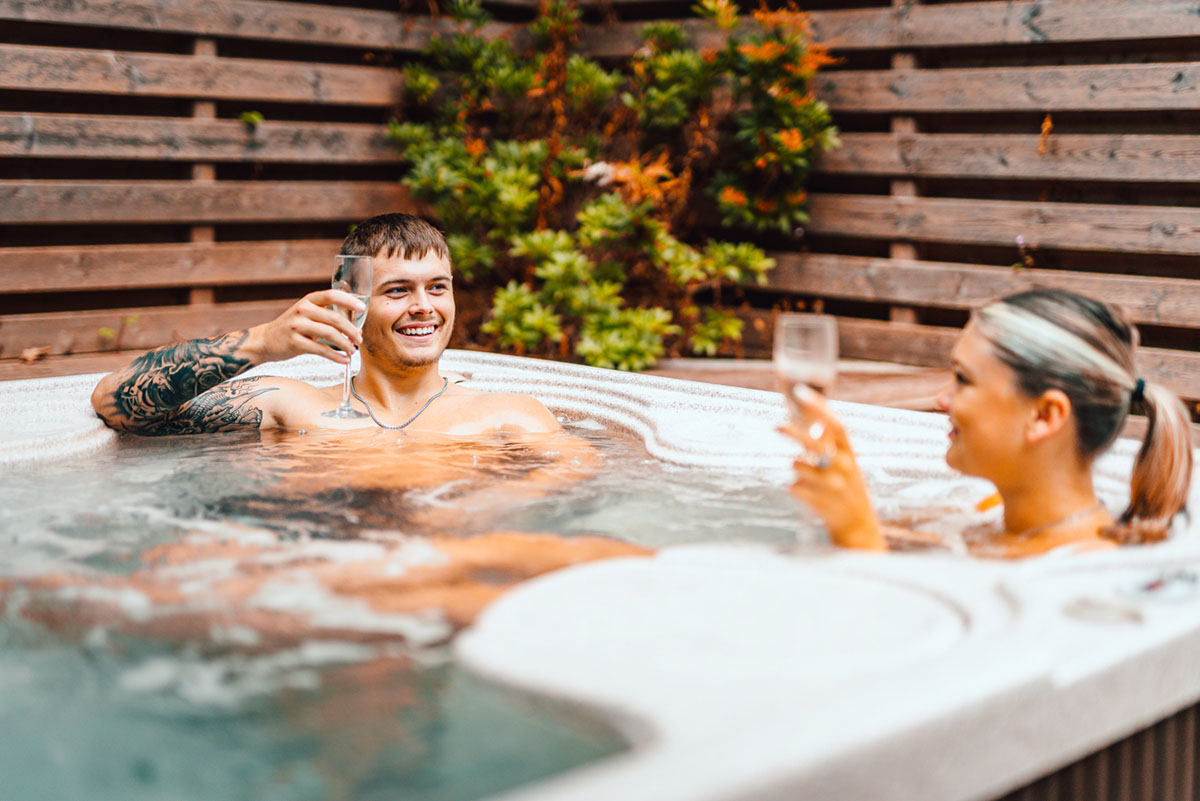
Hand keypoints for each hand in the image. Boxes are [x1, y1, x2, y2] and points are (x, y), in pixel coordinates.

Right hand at [246, 289, 365, 364]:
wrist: (265, 341)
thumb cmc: (292, 328)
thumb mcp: (307, 315)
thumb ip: (327, 316)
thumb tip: (356, 328)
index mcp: (308, 300)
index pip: (331, 295)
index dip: (349, 301)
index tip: (363, 309)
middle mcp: (302, 310)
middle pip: (335, 318)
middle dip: (351, 330)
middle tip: (359, 339)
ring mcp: (297, 326)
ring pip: (330, 334)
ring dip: (345, 344)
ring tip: (352, 351)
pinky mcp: (295, 343)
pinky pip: (321, 350)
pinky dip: (336, 356)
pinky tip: (344, 360)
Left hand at [779, 389, 884, 549]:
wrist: (857, 527)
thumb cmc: (847, 488)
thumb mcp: (845, 464)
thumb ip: (829, 444)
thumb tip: (809, 418)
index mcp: (851, 454)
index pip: (837, 425)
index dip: (820, 408)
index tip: (801, 392)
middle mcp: (845, 469)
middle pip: (817, 445)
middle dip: (796, 434)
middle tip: (777, 425)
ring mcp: (835, 488)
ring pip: (800, 468)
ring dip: (796, 468)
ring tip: (803, 474)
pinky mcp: (822, 505)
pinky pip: (795, 488)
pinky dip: (795, 488)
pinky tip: (805, 492)